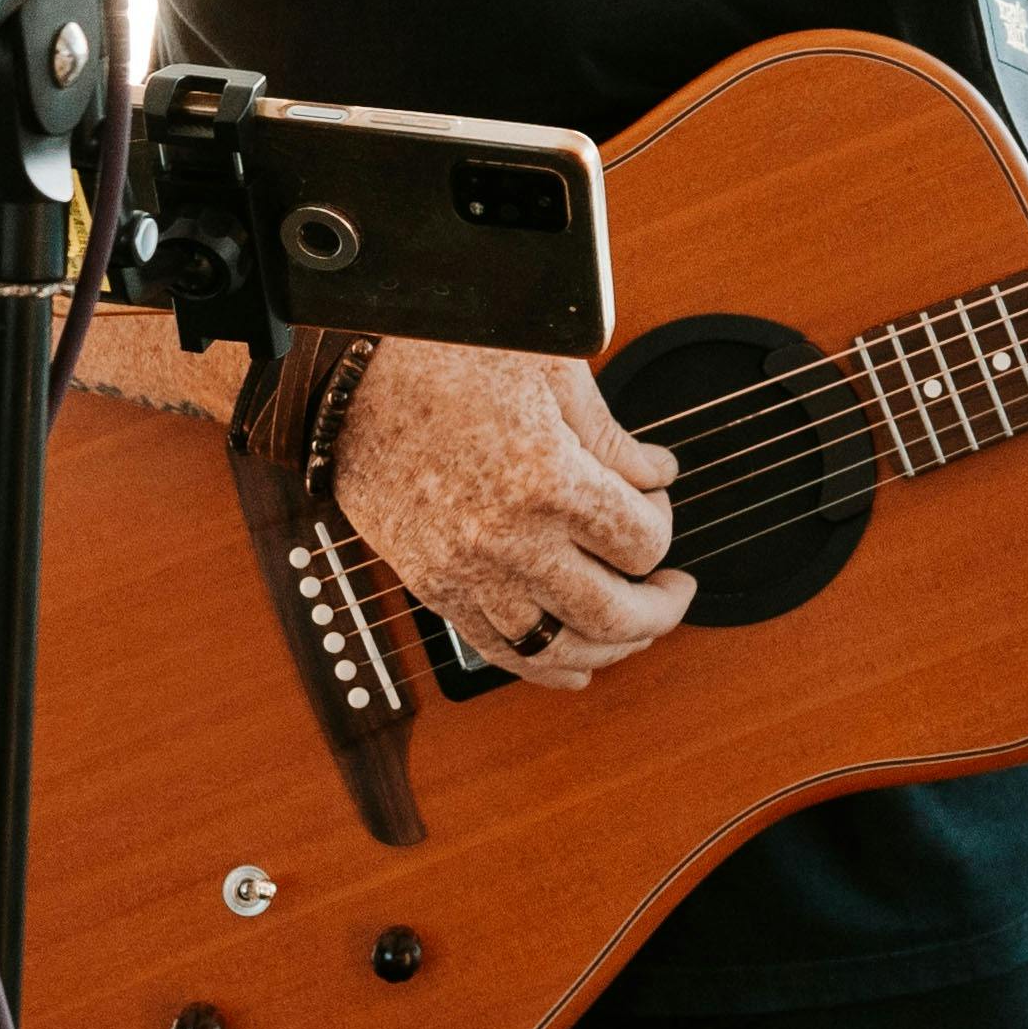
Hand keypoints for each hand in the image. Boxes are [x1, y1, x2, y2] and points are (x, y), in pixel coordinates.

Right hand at [334, 339, 691, 689]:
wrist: (351, 379)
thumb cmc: (447, 359)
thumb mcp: (551, 374)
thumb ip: (613, 438)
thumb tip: (659, 477)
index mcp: (548, 480)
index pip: (642, 541)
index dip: (663, 521)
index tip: (654, 500)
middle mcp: (509, 539)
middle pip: (614, 613)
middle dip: (660, 610)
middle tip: (675, 593)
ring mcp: (466, 571)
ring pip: (559, 648)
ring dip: (611, 649)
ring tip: (636, 632)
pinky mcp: (432, 586)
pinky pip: (498, 650)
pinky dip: (544, 669)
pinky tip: (575, 665)